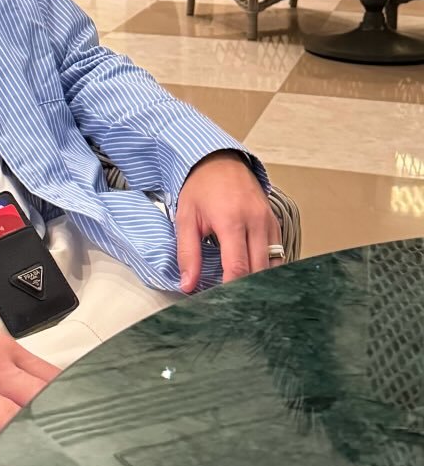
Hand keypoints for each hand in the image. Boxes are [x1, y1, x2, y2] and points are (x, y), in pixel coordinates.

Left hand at [176, 150, 280, 292]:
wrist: (219, 161)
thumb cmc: (200, 188)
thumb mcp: (186, 218)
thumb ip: (188, 253)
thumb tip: (188, 285)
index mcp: (231, 221)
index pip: (238, 268)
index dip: (231, 291)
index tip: (222, 304)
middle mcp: (255, 222)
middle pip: (259, 271)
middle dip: (246, 290)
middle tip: (232, 305)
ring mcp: (269, 222)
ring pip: (273, 265)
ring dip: (260, 282)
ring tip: (244, 295)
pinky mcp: (275, 223)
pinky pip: (279, 253)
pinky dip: (269, 269)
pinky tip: (255, 277)